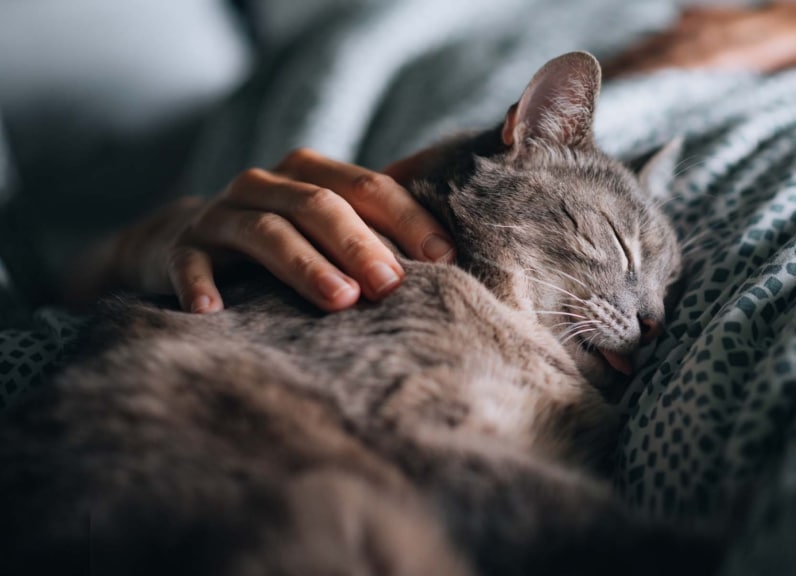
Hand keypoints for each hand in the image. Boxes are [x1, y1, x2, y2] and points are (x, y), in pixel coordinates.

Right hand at [74, 148, 453, 312]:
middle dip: (360, 244)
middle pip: (319, 204)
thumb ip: (381, 230)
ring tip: (339, 300)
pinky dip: (200, 285)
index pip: (369, 187)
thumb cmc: (285, 243)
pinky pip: (190, 262)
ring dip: (304, 265)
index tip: (444, 258)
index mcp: (311, 172)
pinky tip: (213, 313)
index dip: (409, 219)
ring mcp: (221, 214)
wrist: (184, 246)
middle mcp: (265, 183)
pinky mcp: (180, 248)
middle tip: (392, 285)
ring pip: (267, 231)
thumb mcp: (330, 228)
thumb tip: (455, 257)